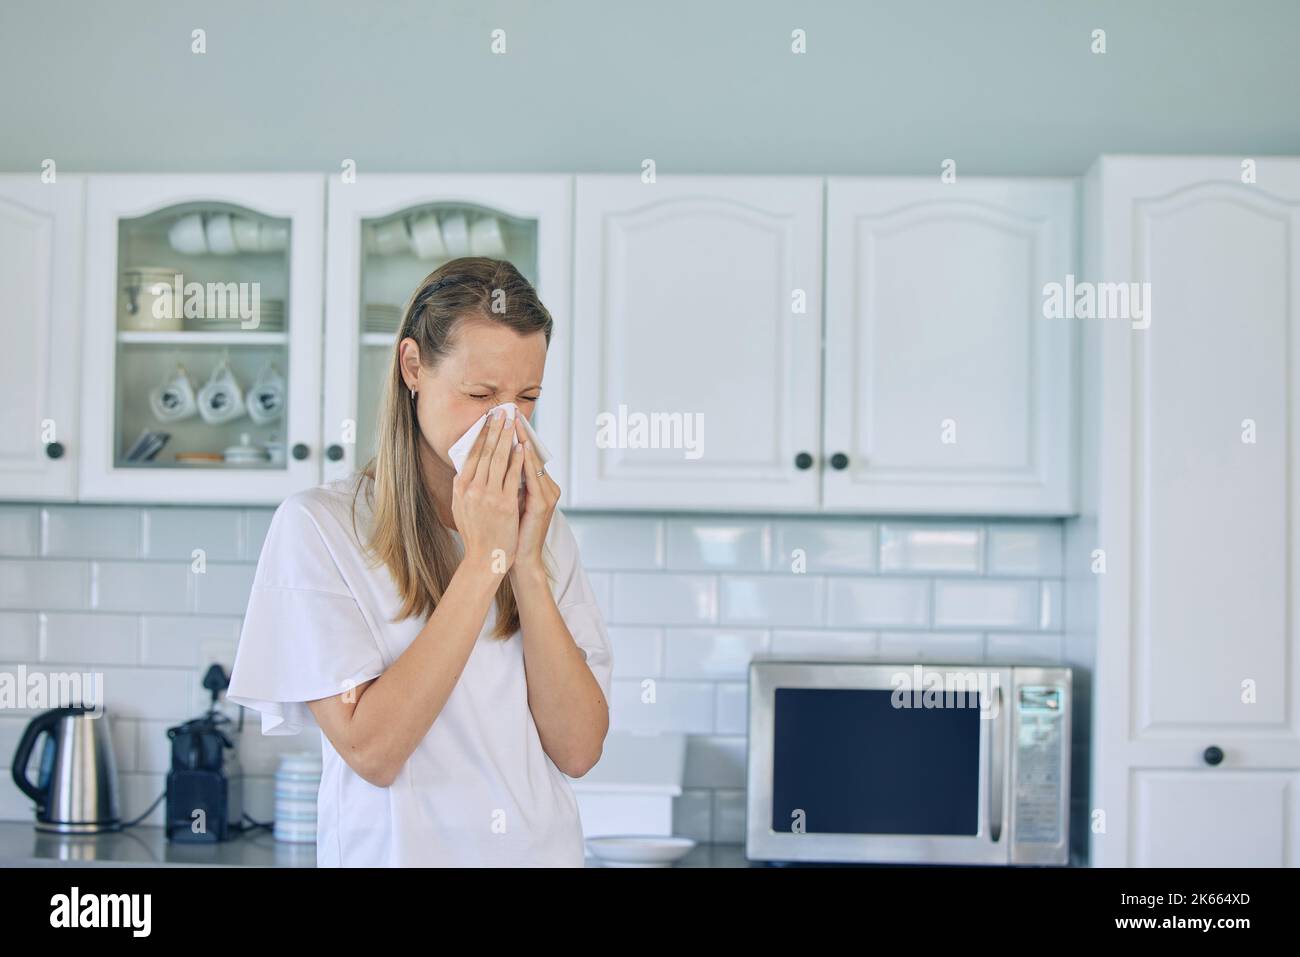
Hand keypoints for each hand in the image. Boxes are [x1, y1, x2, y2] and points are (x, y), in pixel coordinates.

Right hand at [451, 407, 525, 575]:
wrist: (485, 559)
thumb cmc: (475, 535)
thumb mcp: (461, 508)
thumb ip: (463, 488)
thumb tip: (465, 468)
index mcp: (460, 488)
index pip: (471, 454)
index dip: (480, 434)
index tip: (487, 420)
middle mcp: (472, 489)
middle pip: (485, 452)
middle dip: (494, 429)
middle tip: (500, 411)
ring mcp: (489, 496)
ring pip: (499, 459)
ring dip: (506, 437)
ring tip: (512, 421)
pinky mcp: (505, 504)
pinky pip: (513, 476)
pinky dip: (518, 459)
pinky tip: (522, 447)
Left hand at [511, 416, 560, 575]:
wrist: (518, 560)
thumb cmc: (510, 534)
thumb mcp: (507, 504)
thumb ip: (506, 484)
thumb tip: (488, 464)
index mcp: (538, 488)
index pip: (526, 457)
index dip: (515, 438)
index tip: (503, 420)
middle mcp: (546, 489)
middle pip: (531, 455)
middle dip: (518, 433)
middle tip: (509, 413)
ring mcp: (546, 496)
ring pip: (533, 463)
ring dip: (522, 442)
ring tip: (513, 424)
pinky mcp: (542, 504)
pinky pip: (532, 478)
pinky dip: (525, 463)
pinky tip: (518, 450)